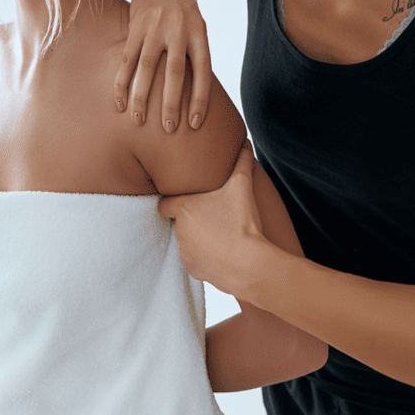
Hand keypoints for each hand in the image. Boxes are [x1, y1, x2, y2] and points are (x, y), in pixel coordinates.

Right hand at [114, 0, 211, 132]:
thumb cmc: (183, 12)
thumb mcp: (198, 27)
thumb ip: (196, 56)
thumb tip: (195, 96)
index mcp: (199, 33)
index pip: (203, 71)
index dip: (201, 99)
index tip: (196, 124)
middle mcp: (178, 30)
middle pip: (175, 72)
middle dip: (171, 103)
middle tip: (168, 129)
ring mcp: (155, 29)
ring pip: (147, 68)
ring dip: (142, 96)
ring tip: (138, 120)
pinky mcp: (135, 28)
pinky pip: (127, 60)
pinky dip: (122, 82)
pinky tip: (120, 101)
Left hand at [159, 142, 264, 293]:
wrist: (250, 264)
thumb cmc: (242, 223)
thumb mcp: (242, 187)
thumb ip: (241, 163)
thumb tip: (245, 143)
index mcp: (184, 209)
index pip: (164, 204)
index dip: (172, 201)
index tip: (186, 200)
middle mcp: (179, 231)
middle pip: (180, 222)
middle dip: (193, 219)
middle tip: (213, 215)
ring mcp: (185, 252)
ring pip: (188, 242)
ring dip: (200, 238)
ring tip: (221, 234)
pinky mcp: (194, 270)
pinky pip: (197, 260)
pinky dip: (207, 257)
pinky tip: (224, 252)